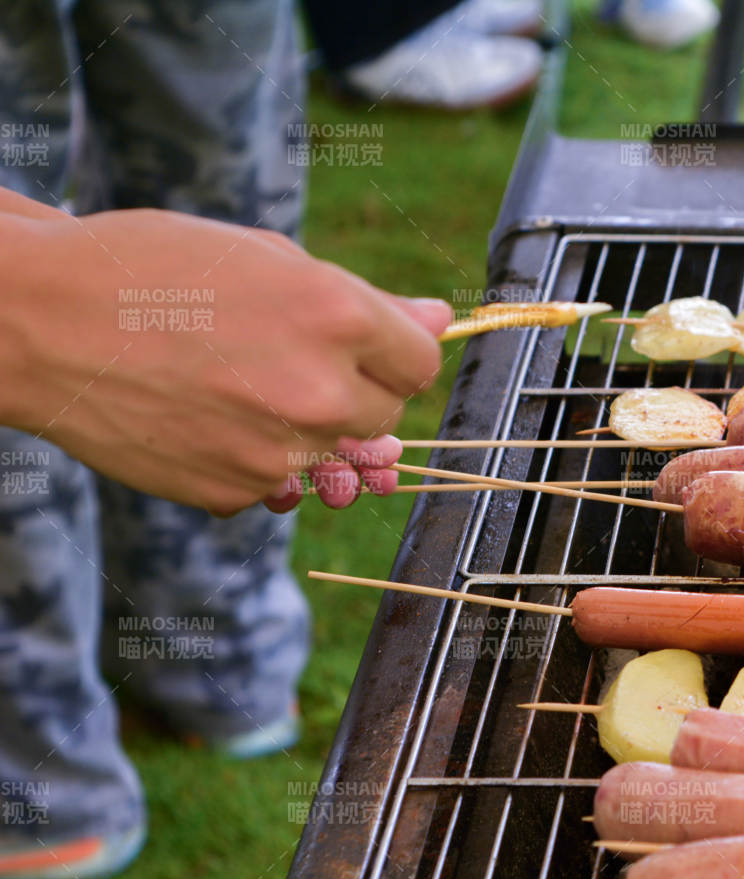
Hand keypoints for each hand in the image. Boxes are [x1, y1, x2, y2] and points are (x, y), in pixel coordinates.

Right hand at [0, 197, 452, 514]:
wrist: (39, 321)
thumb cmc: (150, 270)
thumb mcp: (266, 258)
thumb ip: (365, 303)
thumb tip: (440, 318)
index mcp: (338, 318)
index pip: (422, 361)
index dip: (394, 351)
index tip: (364, 345)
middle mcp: (320, 391)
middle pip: (385, 415)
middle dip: (351, 391)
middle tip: (284, 359)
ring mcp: (278, 451)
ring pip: (335, 458)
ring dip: (304, 431)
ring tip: (238, 388)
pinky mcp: (234, 492)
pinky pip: (276, 486)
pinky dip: (251, 460)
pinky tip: (202, 418)